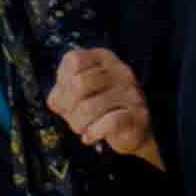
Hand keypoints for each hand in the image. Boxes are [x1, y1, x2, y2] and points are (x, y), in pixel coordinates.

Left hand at [42, 44, 154, 162]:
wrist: (132, 131)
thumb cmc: (99, 109)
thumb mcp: (76, 96)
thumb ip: (61, 92)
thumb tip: (57, 100)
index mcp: (103, 58)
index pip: (74, 60)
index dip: (62, 83)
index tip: (65, 98)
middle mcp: (119, 70)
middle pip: (78, 84)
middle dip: (68, 107)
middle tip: (72, 117)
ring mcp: (131, 92)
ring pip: (89, 107)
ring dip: (78, 124)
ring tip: (83, 129)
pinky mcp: (139, 114)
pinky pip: (110, 122)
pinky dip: (93, 133)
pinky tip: (90, 137)